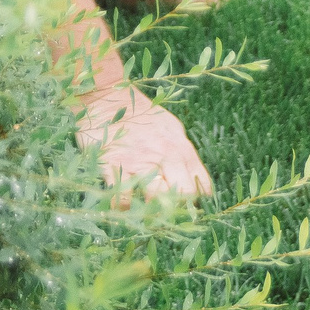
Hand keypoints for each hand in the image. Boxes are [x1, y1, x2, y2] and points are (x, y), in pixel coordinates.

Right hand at [77, 84, 213, 201]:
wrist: (107, 97)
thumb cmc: (141, 114)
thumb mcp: (171, 128)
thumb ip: (183, 154)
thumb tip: (194, 182)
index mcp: (181, 147)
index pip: (202, 185)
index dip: (196, 201)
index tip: (186, 206)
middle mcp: (164, 155)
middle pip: (184, 195)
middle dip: (177, 209)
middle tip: (164, 213)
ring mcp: (139, 161)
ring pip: (156, 200)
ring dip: (151, 211)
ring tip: (144, 212)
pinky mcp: (114, 165)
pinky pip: (123, 198)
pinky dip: (124, 208)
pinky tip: (123, 206)